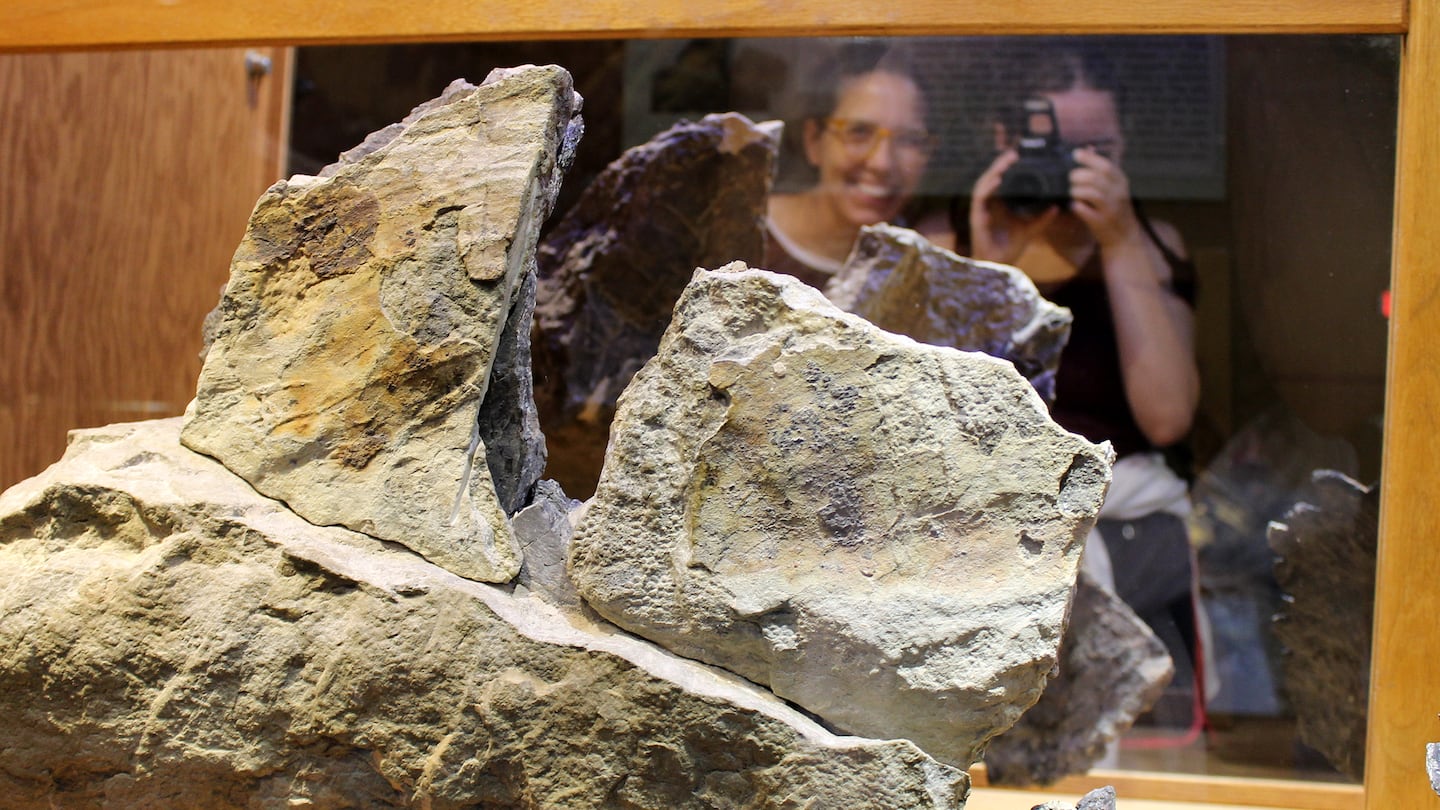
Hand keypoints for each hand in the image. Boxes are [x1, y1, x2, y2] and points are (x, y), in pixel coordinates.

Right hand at [968, 150, 1057, 264]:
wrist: (1000, 266)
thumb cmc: (1010, 249)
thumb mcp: (1030, 229)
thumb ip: (1042, 218)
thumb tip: (1057, 206)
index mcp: (999, 205)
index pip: (1000, 180)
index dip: (1006, 167)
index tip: (1019, 156)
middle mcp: (988, 204)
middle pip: (991, 178)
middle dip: (1001, 164)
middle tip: (1014, 153)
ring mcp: (981, 210)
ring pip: (984, 183)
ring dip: (994, 171)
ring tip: (1006, 161)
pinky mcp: (976, 217)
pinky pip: (979, 198)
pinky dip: (988, 187)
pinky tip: (997, 180)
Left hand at [1066, 147, 1142, 248]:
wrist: (1124, 237)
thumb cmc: (1115, 208)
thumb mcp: (1114, 187)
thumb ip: (1101, 169)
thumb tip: (1088, 148)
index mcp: (1121, 182)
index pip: (1105, 165)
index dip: (1089, 158)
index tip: (1076, 154)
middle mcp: (1118, 194)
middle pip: (1094, 178)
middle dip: (1078, 176)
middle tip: (1071, 179)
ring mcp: (1110, 209)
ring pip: (1089, 193)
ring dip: (1076, 191)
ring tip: (1074, 193)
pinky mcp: (1101, 222)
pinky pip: (1083, 210)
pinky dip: (1075, 205)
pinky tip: (1074, 205)